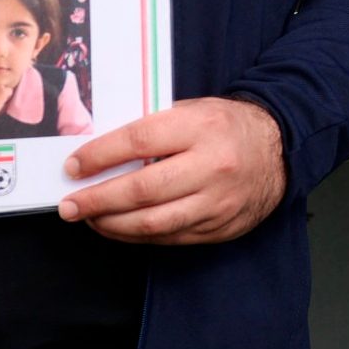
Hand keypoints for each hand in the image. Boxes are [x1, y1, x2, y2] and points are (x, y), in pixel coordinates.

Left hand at [58, 96, 287, 244]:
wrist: (279, 150)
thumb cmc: (227, 126)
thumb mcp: (195, 110)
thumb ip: (154, 128)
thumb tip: (101, 152)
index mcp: (203, 127)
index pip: (139, 141)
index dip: (99, 156)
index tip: (73, 166)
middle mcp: (212, 165)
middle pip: (141, 189)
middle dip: (96, 199)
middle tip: (69, 205)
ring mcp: (217, 202)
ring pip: (151, 223)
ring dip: (111, 224)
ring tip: (89, 218)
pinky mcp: (218, 227)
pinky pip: (168, 238)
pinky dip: (137, 235)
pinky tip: (119, 227)